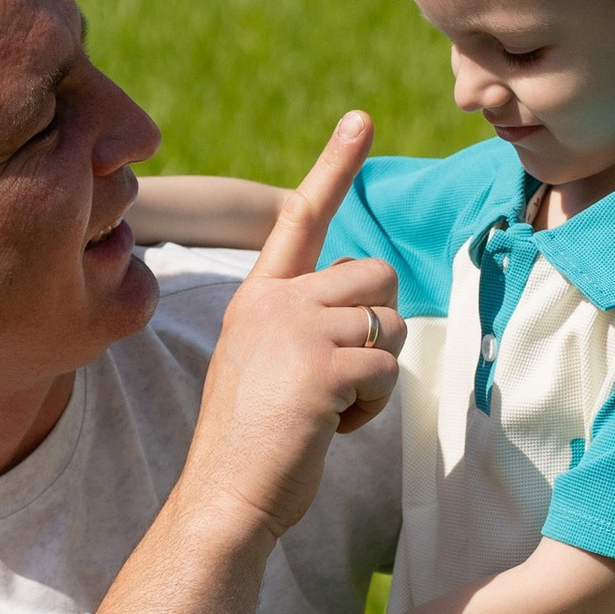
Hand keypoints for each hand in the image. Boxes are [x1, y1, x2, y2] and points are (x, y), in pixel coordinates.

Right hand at [182, 114, 403, 545]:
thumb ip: (303, 326)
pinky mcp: (324, 366)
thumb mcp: (265, 364)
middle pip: (377, 276)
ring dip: (376, 374)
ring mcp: (298, 329)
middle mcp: (276, 299)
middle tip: (338, 377)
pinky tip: (331, 427)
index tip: (361, 119)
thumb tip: (372, 311)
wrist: (224, 494)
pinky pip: (387, 370)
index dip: (335, 165)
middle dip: (378, 326)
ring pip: (390, 324)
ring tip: (328, 407)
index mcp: (259, 295)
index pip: (302, 217)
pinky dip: (372, 407)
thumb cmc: (252, 444)